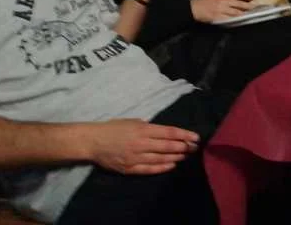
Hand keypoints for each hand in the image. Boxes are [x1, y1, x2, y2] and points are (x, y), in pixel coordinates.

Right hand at [83, 119, 198, 174]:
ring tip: (186, 155)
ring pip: (161, 159)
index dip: (185, 135)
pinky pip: (149, 169)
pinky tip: (172, 165)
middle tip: (194, 148)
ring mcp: (136, 157)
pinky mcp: (129, 168)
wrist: (93, 141)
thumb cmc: (114, 128)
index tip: (196, 137)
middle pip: (168, 146)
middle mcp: (142, 143)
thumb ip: (150, 127)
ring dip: (176, 157)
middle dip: (184, 147)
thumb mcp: (134, 121)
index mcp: (143, 129)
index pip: (170, 132)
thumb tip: (166, 132)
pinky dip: (162, 168)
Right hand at [191, 0, 271, 22]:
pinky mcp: (218, 17)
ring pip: (236, 12)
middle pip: (240, 4)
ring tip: (250, 15)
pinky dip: (235, 20)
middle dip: (249, 7)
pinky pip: (229, 19)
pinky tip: (240, 21)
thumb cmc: (204, 2)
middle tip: (256, 9)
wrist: (193, 8)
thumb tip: (236, 1)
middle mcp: (224, 1)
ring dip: (244, 14)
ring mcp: (221, 9)